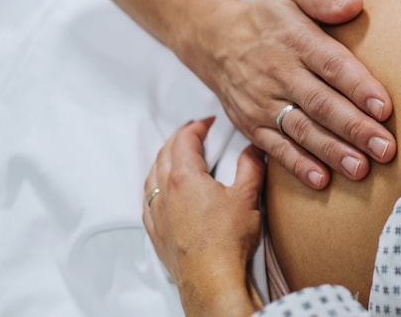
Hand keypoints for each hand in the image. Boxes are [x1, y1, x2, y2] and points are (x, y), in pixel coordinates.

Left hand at [143, 118, 263, 315]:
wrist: (212, 279)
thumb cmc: (227, 241)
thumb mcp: (247, 197)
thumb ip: (250, 167)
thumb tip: (253, 150)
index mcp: (185, 177)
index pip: (185, 140)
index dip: (197, 127)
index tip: (207, 123)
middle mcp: (165, 192)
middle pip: (164, 154)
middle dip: (179, 139)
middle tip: (193, 133)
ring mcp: (158, 213)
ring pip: (152, 176)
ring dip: (163, 160)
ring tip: (175, 156)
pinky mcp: (157, 232)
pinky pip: (148, 201)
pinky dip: (153, 187)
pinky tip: (160, 191)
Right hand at [186, 0, 396, 190]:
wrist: (214, 39)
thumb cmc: (268, 18)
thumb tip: (354, 3)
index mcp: (296, 41)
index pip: (331, 65)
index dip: (358, 87)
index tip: (384, 107)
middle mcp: (279, 73)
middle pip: (321, 104)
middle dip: (355, 128)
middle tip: (386, 148)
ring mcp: (263, 102)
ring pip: (301, 130)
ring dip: (332, 152)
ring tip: (361, 168)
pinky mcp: (252, 125)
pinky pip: (275, 148)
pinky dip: (297, 166)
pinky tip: (321, 180)